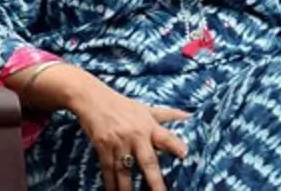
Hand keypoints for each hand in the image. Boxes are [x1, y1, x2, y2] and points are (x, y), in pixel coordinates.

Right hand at [69, 82, 189, 190]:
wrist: (91, 98)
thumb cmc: (121, 104)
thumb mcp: (145, 108)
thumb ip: (167, 115)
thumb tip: (189, 116)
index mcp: (148, 126)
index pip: (165, 137)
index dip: (175, 145)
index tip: (185, 154)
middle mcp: (135, 135)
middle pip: (147, 161)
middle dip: (155, 181)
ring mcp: (118, 142)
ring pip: (125, 170)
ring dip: (127, 188)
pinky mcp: (102, 146)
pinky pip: (108, 168)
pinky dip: (110, 182)